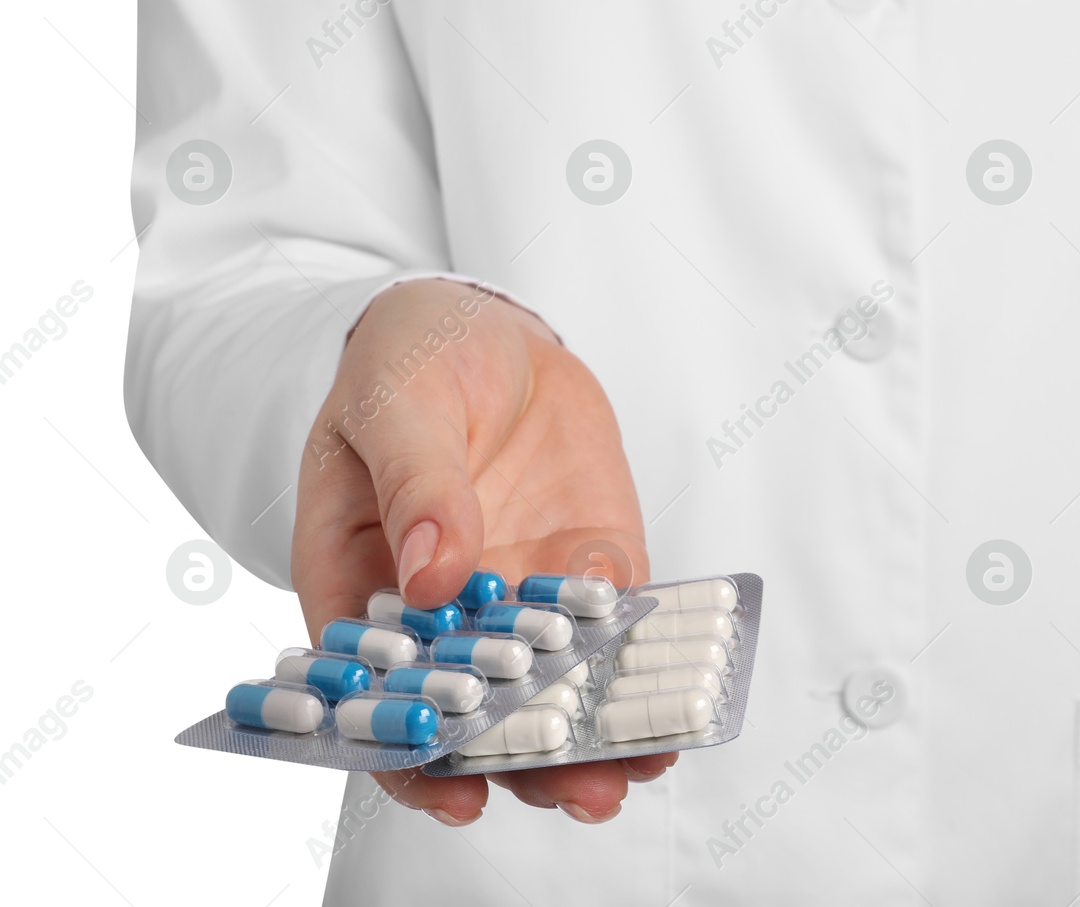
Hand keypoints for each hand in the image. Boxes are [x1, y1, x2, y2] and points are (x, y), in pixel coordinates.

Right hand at [290, 278, 673, 824]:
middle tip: (582, 790)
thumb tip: (432, 579)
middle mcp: (443, 611)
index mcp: (360, 586)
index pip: (375, 695)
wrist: (485, 330)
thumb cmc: (410, 362)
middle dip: (527, 758)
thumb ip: (416, 486)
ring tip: (642, 764)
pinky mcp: (587, 564)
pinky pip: (614, 624)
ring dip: (594, 728)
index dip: (409, 755)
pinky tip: (675, 692)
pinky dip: (640, 660)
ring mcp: (519, 591)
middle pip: (475, 707)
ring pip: (552, 681)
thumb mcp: (394, 405)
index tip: (457, 793)